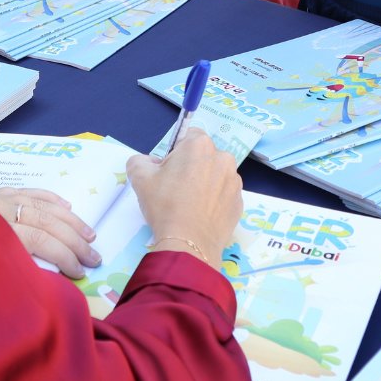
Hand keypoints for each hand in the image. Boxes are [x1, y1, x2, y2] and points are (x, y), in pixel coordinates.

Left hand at [0, 186, 100, 278]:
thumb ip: (10, 271)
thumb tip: (44, 281)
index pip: (41, 240)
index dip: (64, 257)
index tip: (80, 273)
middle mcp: (0, 209)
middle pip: (47, 222)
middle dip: (74, 241)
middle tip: (94, 258)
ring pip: (43, 204)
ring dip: (69, 220)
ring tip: (89, 235)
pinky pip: (29, 191)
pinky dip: (49, 198)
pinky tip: (66, 205)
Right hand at [127, 129, 241, 269]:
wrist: (188, 243)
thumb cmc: (165, 204)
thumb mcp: (140, 177)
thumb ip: (139, 160)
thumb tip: (150, 163)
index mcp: (200, 145)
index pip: (189, 136)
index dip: (176, 152)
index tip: (169, 170)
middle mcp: (223, 158)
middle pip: (204, 156)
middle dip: (192, 167)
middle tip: (176, 189)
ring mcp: (234, 181)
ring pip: (216, 175)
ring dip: (205, 183)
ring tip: (189, 205)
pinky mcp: (240, 202)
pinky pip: (224, 195)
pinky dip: (214, 201)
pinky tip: (201, 215)